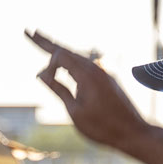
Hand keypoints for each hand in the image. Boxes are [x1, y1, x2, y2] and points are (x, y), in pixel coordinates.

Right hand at [25, 29, 150, 154]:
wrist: (133, 132)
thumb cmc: (102, 126)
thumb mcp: (75, 111)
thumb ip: (59, 90)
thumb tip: (41, 74)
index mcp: (87, 74)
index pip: (61, 56)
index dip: (48, 65)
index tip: (42, 80)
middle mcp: (95, 68)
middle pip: (66, 50)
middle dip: (47, 42)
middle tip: (30, 31)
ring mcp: (101, 72)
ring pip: (76, 57)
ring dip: (58, 51)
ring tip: (43, 42)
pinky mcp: (105, 79)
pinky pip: (84, 65)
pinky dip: (70, 62)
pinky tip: (65, 63)